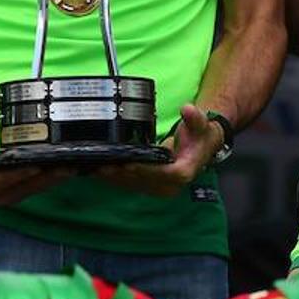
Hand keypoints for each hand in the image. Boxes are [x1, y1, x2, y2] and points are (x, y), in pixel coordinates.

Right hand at [0, 130, 74, 205]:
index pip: (13, 177)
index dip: (30, 170)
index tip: (45, 163)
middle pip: (31, 185)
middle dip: (51, 176)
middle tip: (70, 166)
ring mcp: (8, 197)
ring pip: (37, 188)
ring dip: (55, 179)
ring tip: (73, 168)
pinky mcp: (17, 195)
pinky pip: (37, 188)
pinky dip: (50, 180)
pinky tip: (64, 171)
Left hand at [94, 103, 223, 197]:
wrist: (201, 147)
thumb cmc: (200, 135)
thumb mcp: (201, 124)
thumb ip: (195, 118)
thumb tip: (188, 109)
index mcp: (184, 172)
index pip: (164, 174)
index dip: (145, 170)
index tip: (128, 164)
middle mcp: (172, 185)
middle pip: (144, 182)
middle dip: (123, 174)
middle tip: (102, 166)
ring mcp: (161, 188)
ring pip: (135, 185)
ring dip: (115, 178)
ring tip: (97, 169)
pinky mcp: (151, 187)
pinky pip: (132, 184)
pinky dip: (117, 179)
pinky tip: (101, 173)